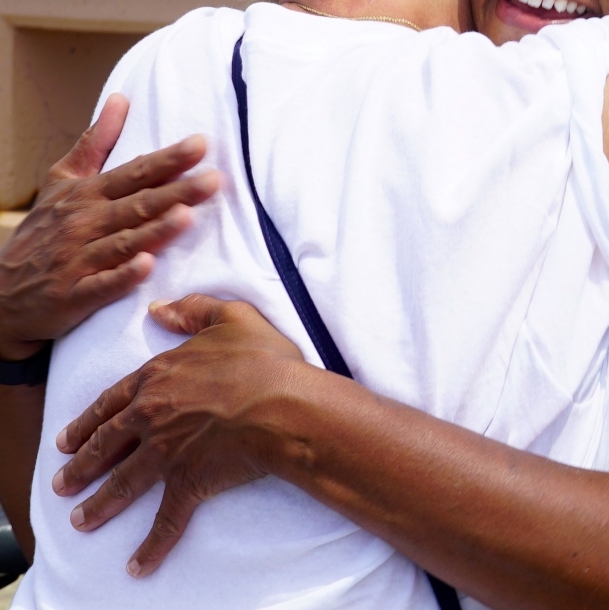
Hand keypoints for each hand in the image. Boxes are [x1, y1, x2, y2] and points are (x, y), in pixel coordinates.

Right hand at [0, 95, 218, 359]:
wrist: (2, 293)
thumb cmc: (43, 231)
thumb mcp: (62, 181)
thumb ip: (95, 142)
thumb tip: (121, 98)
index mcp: (86, 194)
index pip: (135, 172)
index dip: (168, 160)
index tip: (201, 144)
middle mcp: (84, 223)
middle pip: (137, 205)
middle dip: (176, 192)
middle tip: (215, 180)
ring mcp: (77, 260)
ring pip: (123, 242)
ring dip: (155, 230)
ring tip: (188, 217)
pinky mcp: (73, 296)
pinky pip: (101, 286)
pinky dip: (122, 277)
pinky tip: (147, 267)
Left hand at [53, 294, 306, 576]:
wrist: (281, 404)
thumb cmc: (261, 359)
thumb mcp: (230, 317)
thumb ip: (192, 311)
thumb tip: (160, 309)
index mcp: (158, 377)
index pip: (111, 401)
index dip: (88, 421)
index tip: (68, 439)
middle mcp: (152, 416)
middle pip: (106, 445)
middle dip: (82, 466)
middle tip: (62, 483)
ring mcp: (166, 453)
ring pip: (123, 484)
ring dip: (100, 505)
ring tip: (80, 521)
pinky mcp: (188, 483)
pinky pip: (165, 520)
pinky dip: (151, 546)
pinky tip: (137, 565)